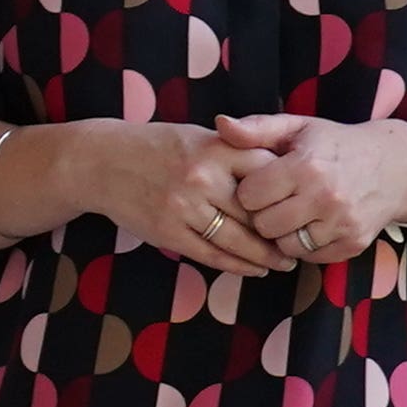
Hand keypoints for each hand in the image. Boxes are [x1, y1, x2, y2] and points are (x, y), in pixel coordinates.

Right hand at [89, 121, 296, 278]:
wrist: (101, 162)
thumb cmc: (157, 147)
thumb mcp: (199, 137)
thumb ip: (236, 152)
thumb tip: (282, 173)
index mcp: (215, 149)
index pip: (268, 173)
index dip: (289, 192)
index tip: (305, 205)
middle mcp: (202, 178)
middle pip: (257, 212)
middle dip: (283, 231)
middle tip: (303, 242)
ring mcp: (184, 207)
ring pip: (238, 240)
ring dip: (266, 256)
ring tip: (284, 262)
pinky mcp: (168, 232)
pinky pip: (212, 255)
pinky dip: (238, 266)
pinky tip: (256, 270)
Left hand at [211, 113, 406, 270]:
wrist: (395, 166)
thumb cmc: (337, 145)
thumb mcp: (298, 128)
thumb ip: (257, 129)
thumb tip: (220, 124)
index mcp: (306, 166)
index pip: (249, 196)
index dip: (250, 190)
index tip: (261, 184)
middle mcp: (325, 197)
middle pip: (264, 226)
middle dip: (264, 215)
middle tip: (276, 202)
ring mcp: (341, 224)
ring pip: (285, 246)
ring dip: (284, 234)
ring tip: (294, 214)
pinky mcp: (353, 244)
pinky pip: (311, 257)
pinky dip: (307, 245)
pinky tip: (313, 225)